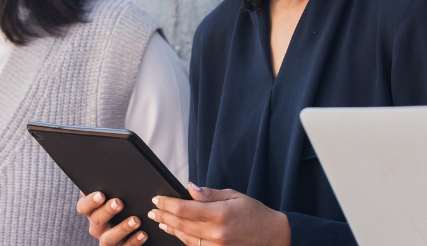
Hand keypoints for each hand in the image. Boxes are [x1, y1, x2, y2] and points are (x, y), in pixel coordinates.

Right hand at [76, 192, 146, 244]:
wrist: (134, 231)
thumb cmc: (125, 208)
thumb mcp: (117, 198)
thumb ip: (111, 188)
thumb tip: (107, 173)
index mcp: (93, 213)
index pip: (83, 207)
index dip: (90, 202)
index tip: (101, 194)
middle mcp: (97, 228)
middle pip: (96, 220)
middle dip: (107, 211)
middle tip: (119, 202)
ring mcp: (107, 241)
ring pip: (108, 238)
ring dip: (122, 228)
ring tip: (136, 220)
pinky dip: (134, 241)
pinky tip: (143, 233)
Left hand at [149, 183, 289, 245]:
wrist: (274, 236)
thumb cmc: (255, 213)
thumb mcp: (234, 196)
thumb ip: (209, 194)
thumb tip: (189, 187)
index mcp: (220, 214)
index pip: (184, 209)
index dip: (167, 203)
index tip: (157, 198)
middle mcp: (217, 232)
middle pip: (180, 224)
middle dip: (163, 216)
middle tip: (153, 210)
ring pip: (185, 238)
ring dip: (170, 229)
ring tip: (161, 221)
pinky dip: (184, 239)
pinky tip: (178, 232)